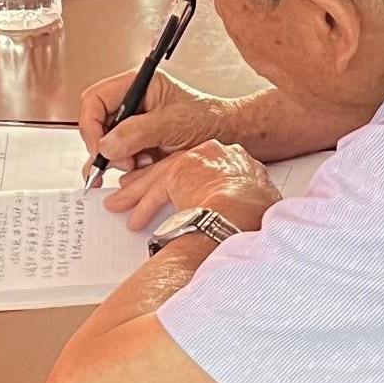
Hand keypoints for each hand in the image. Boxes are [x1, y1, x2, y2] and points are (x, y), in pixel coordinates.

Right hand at [79, 69, 234, 174]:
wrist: (228, 137)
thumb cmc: (207, 119)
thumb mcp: (172, 124)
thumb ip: (138, 132)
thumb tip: (107, 144)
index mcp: (137, 84)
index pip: (95, 99)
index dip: (91, 124)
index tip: (100, 148)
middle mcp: (131, 102)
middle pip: (96, 122)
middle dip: (104, 145)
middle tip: (123, 162)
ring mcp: (133, 122)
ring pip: (104, 142)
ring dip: (117, 158)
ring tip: (139, 163)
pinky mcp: (137, 142)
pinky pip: (117, 155)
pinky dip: (122, 166)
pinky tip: (135, 170)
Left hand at [104, 141, 281, 231]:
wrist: (246, 215)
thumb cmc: (257, 219)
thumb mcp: (259, 210)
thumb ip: (245, 211)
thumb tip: (239, 228)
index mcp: (242, 164)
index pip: (210, 169)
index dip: (193, 182)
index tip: (182, 190)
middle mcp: (221, 155)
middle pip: (182, 167)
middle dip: (158, 183)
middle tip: (139, 192)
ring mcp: (200, 159)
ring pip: (164, 176)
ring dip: (141, 195)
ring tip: (124, 207)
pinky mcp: (180, 170)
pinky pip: (156, 190)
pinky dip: (143, 206)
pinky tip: (135, 219)